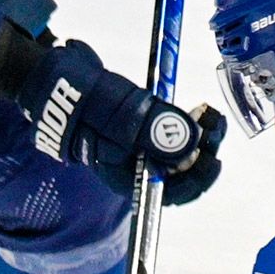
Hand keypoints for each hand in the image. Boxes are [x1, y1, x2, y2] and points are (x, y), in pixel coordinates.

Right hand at [15, 40, 224, 202]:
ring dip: (202, 134)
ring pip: (184, 150)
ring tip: (207, 112)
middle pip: (183, 171)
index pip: (172, 192)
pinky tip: (198, 108)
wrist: (60, 81)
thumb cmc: (84, 103)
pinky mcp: (146, 126)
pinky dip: (191, 123)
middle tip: (214, 125)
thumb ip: (155, 133)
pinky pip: (177, 132)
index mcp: (130, 177)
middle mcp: (139, 166)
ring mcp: (142, 146)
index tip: (213, 157)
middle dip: (205, 150)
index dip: (198, 180)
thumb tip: (192, 147)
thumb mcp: (120, 119)